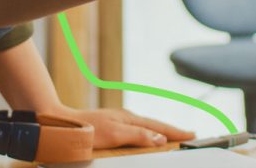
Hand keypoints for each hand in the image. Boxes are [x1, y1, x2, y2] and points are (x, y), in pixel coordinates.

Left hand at [54, 105, 194, 148]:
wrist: (62, 125)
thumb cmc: (86, 130)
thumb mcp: (114, 134)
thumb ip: (138, 135)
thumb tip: (159, 138)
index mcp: (129, 118)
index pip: (158, 126)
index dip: (175, 132)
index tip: (192, 134)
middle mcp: (125, 118)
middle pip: (154, 125)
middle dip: (171, 131)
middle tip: (188, 135)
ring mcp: (117, 121)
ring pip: (145, 127)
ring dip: (159, 132)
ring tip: (172, 137)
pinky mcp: (110, 126)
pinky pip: (135, 130)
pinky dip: (146, 134)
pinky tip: (146, 138)